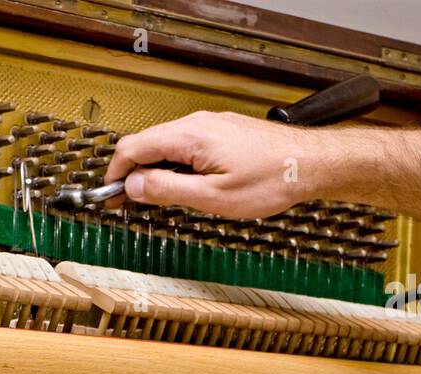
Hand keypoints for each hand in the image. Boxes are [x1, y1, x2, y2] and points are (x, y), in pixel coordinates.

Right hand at [104, 111, 321, 217]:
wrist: (311, 163)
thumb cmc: (272, 179)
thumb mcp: (213, 197)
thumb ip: (168, 190)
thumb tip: (135, 186)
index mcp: (190, 137)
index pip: (133, 148)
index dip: (115, 174)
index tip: (109, 196)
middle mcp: (197, 124)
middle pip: (146, 144)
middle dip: (132, 174)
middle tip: (125, 202)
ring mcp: (210, 125)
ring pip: (166, 145)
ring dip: (154, 171)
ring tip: (155, 199)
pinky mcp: (221, 132)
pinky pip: (185, 145)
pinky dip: (173, 165)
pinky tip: (182, 185)